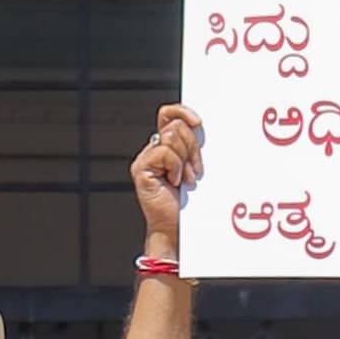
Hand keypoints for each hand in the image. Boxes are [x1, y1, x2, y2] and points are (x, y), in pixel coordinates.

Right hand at [131, 105, 203, 260]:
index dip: (182, 111)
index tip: (198, 122)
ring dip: (185, 159)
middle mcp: (154, 149)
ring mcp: (145, 159)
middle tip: (195, 170)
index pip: (168, 114)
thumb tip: (199, 126)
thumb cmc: (190, 202)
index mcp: (167, 146)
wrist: (177, 227)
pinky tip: (175, 182)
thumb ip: (193, 146)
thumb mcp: (195, 166)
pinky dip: (176, 167)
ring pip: (170, 137)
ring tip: (186, 179)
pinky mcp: (141, 169)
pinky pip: (164, 152)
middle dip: (191, 147)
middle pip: (175, 126)